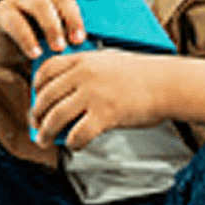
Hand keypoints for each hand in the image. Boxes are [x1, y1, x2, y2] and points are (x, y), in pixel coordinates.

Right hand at [0, 0, 99, 66]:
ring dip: (53, 27)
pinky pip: (16, 22)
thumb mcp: (49, 39)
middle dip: (74, 16)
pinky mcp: (0, 15)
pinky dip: (27, 39)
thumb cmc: (25, 43)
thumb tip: (96, 54)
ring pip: (41, 5)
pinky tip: (35, 54)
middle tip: (79, 39)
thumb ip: (67, 40)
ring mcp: (18, 2)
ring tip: (59, 48)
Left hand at [30, 48, 175, 149]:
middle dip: (36, 114)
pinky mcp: (104, 115)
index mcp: (85, 59)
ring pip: (55, 117)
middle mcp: (85, 75)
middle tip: (35, 124)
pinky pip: (77, 134)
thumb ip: (88, 70)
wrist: (168, 84)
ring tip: (44, 140)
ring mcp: (93, 94)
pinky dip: (72, 143)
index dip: (36, 86)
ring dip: (45, 132)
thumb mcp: (111, 60)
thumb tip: (69, 93)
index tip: (35, 97)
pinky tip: (75, 145)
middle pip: (46, 96)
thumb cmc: (146, 74)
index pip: (47, 69)